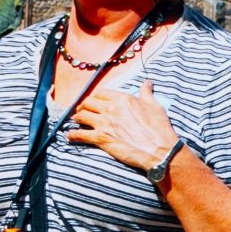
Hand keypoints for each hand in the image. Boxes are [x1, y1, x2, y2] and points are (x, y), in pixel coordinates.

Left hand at [67, 87, 181, 176]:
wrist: (158, 149)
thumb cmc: (159, 127)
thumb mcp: (155, 106)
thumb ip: (146, 93)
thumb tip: (147, 83)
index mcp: (123, 99)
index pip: (101, 93)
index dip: (96, 97)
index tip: (95, 101)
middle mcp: (110, 109)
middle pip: (88, 102)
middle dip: (84, 106)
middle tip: (83, 110)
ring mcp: (104, 124)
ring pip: (81, 116)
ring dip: (77, 118)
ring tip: (76, 121)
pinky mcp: (100, 138)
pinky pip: (80, 134)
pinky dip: (73, 135)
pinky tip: (71, 136)